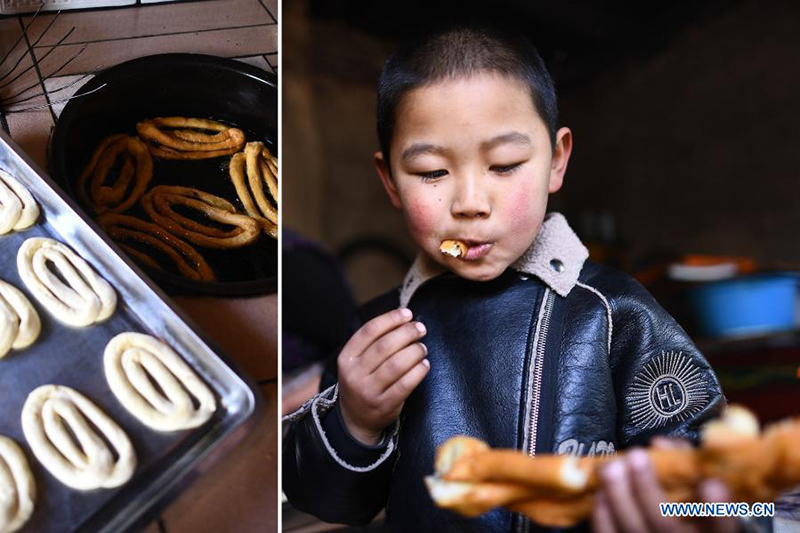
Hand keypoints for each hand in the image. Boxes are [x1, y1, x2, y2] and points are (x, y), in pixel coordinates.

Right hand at [337, 308, 428, 445]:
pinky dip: (418, 371)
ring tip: (422, 348)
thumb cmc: (362, 381)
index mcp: (346, 358)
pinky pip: (406, 384)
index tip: (407, 313)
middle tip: (420, 329)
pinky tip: (424, 365)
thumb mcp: (357, 362)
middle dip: (407, 333)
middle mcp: (354, 374)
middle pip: (384, 346)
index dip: (390, 319)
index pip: (369, 331)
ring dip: (414, 351)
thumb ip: (374, 342)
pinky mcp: (384, 405)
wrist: (355, 419)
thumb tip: (404, 319)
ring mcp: (368, 391)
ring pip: (396, 364)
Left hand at [592, 437, 737, 532]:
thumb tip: (660, 444)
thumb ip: (686, 461)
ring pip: (633, 528)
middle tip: (635, 455)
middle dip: (647, 488)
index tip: (711, 484)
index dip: (718, 508)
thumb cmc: (687, 504)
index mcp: (711, 532)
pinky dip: (603, 514)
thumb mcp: (698, 485)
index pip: (722, 526)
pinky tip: (601, 493)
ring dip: (618, 495)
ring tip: (611, 468)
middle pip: (664, 523)